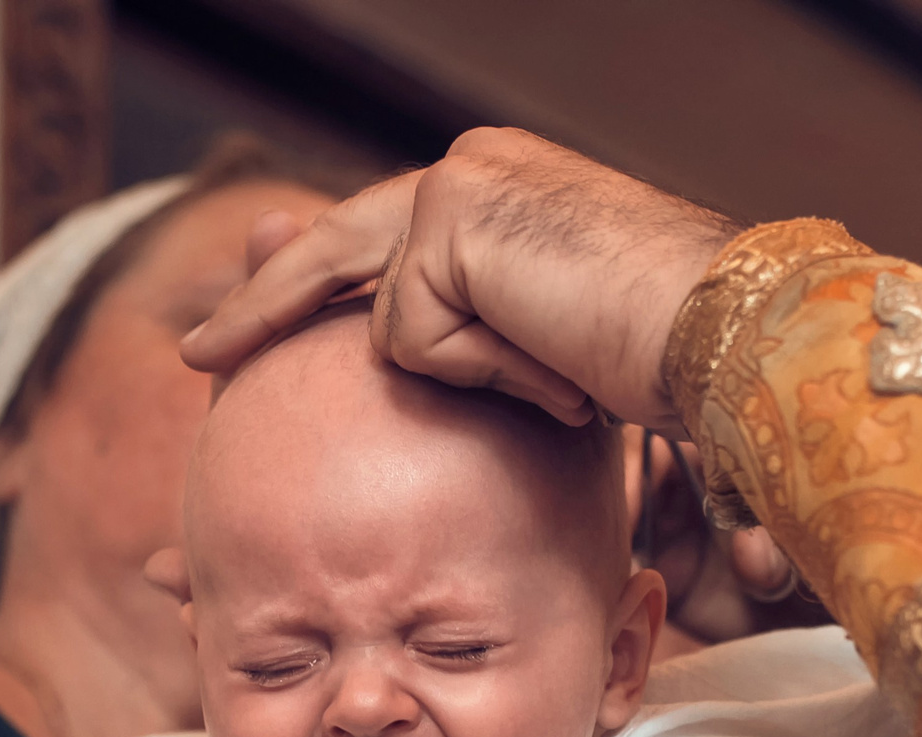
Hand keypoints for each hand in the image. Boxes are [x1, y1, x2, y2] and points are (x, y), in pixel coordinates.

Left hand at [181, 128, 738, 434]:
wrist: (726, 337)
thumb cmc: (671, 363)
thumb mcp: (555, 354)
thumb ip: (470, 341)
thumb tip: (379, 358)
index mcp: (502, 193)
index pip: (379, 241)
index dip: (304, 286)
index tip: (236, 332)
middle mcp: (474, 172)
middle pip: (336, 248)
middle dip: (261, 303)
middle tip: (195, 357)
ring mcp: (457, 187)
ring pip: (393, 322)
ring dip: (477, 374)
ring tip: (569, 379)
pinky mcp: (446, 221)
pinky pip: (414, 339)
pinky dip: (483, 372)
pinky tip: (558, 367)